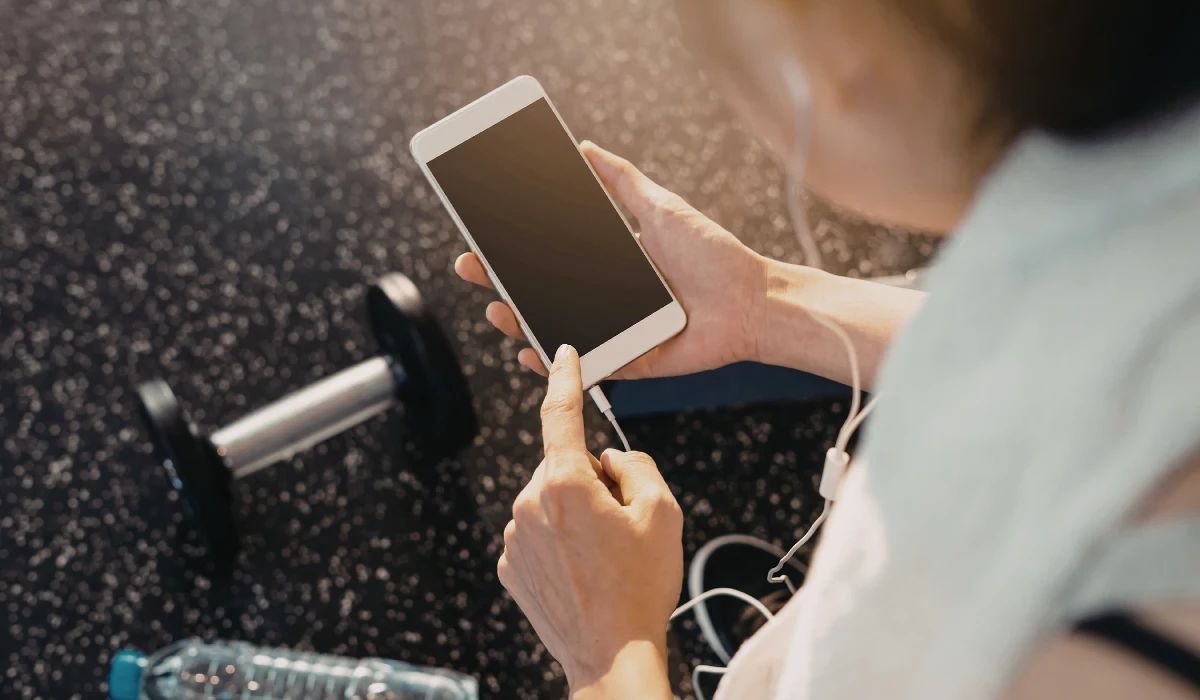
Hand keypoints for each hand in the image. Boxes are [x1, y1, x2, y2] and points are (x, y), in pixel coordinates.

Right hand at [455, 141, 768, 378]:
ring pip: (551, 329)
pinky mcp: (625, 360)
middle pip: (538, 293)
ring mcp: (611, 331)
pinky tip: (530, 350)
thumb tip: (585, 147)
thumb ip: (622, 181)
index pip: (547, 257)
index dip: (511, 250)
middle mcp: (603, 298)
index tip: (481, 235)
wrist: (751, 301)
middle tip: (472, 266)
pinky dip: (554, 363)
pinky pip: (581, 365)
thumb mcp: (660, 209)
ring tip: (497, 308)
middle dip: (498, 282)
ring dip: (516, 321)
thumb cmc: (712, 256)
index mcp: (607, 264)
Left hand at [498, 345, 681, 696]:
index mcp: (565, 482)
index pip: (560, 414)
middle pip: (562, 466)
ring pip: (549, 501)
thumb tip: (609, 458)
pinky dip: (558, 542)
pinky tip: (583, 572)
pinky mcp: (510, 565)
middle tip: (620, 524)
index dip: (563, 378)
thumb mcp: (663, 513)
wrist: (610, 656)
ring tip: (603, 557)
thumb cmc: (640, 588)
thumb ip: (636, 465)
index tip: (562, 355)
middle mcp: (530, 503)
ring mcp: (515, 537)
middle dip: (589, 480)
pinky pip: (537, 533)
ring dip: (573, 514)